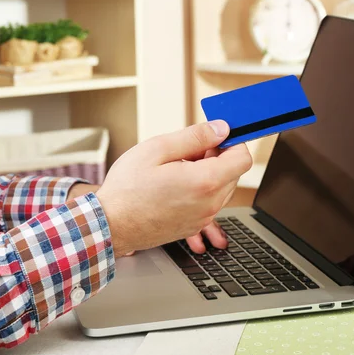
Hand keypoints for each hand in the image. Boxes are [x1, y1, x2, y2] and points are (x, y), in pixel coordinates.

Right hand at [96, 121, 251, 257]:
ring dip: (209, 173)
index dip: (233, 143)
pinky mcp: (195, 225)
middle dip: (218, 157)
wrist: (110, 225)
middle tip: (189, 151)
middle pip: (234, 173)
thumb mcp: (158, 149)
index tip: (217, 137)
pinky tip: (176, 184)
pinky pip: (209, 202)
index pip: (243, 159)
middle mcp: (210, 203)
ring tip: (178, 168)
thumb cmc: (127, 189)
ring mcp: (203, 217)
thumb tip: (221, 129)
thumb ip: (195, 137)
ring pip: (223, 187)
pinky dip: (200, 189)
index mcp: (205, 182)